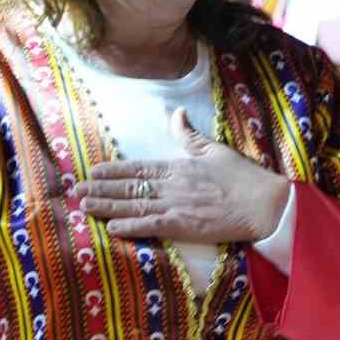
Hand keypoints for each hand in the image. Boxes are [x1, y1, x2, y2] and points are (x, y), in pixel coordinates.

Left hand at [72, 109, 290, 243]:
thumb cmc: (242, 177)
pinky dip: (130, 226)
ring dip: (108, 206)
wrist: (263, 204)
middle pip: (130, 186)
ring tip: (85, 206)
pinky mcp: (183, 226)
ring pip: (134, 205)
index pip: (139, 166)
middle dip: (102, 188)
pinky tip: (111, 227)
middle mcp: (172, 185)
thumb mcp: (215, 150)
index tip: (93, 170)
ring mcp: (176, 206)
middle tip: (77, 190)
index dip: (114, 169)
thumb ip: (190, 135)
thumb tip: (176, 113)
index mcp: (179, 166)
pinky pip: (151, 226)